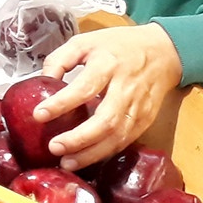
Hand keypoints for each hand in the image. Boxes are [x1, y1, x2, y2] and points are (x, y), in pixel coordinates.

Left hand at [34, 24, 182, 170]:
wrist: (163, 51)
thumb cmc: (117, 45)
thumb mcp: (85, 41)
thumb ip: (60, 59)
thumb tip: (42, 81)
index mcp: (108, 64)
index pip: (84, 87)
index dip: (61, 103)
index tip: (39, 114)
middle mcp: (125, 88)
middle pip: (105, 120)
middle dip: (78, 138)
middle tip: (54, 147)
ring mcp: (138, 107)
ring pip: (117, 137)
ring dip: (91, 153)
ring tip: (66, 162)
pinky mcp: (145, 120)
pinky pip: (125, 141)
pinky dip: (105, 153)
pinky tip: (87, 159)